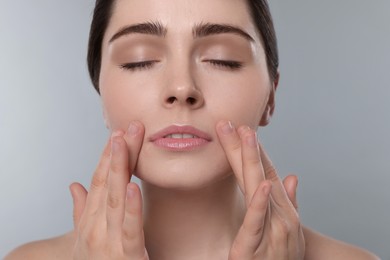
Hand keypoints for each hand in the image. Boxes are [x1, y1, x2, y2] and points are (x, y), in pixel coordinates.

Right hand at [69, 121, 148, 259]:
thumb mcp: (85, 234)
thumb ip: (81, 209)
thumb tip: (74, 185)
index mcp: (92, 218)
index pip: (99, 180)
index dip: (107, 156)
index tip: (118, 133)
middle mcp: (97, 225)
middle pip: (108, 182)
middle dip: (118, 153)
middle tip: (128, 127)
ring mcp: (108, 239)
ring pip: (114, 198)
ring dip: (119, 169)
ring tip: (124, 143)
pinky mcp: (125, 255)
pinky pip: (128, 229)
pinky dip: (130, 208)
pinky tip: (132, 187)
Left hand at [216, 121, 304, 259]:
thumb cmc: (284, 257)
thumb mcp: (288, 229)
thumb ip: (290, 202)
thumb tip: (292, 177)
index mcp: (279, 207)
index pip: (265, 172)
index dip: (254, 150)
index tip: (243, 129)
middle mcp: (280, 213)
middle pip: (259, 173)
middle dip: (246, 146)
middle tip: (234, 122)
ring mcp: (273, 228)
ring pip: (259, 188)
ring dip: (253, 160)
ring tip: (246, 136)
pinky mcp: (256, 245)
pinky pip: (258, 222)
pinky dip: (261, 203)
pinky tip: (263, 184)